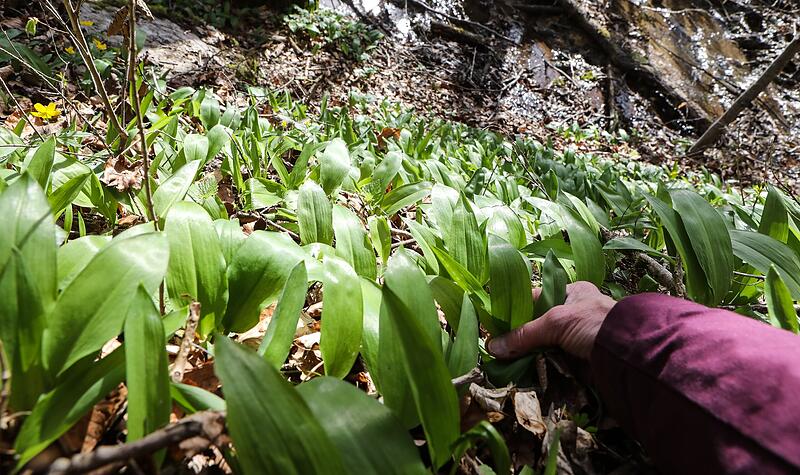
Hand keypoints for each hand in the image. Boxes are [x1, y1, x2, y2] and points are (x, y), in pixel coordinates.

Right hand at [487, 281, 615, 359]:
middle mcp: (573, 313)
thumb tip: (493, 346)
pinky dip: (539, 366)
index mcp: (571, 293)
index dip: (515, 311)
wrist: (628, 355)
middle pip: (536, 325)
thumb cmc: (595, 324)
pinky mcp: (578, 359)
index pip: (534, 299)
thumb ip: (525, 334)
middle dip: (519, 337)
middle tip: (496, 347)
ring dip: (526, 354)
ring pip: (542, 345)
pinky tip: (521, 370)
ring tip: (503, 361)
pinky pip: (552, 361)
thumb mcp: (557, 322)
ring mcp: (575, 338)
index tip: (495, 324)